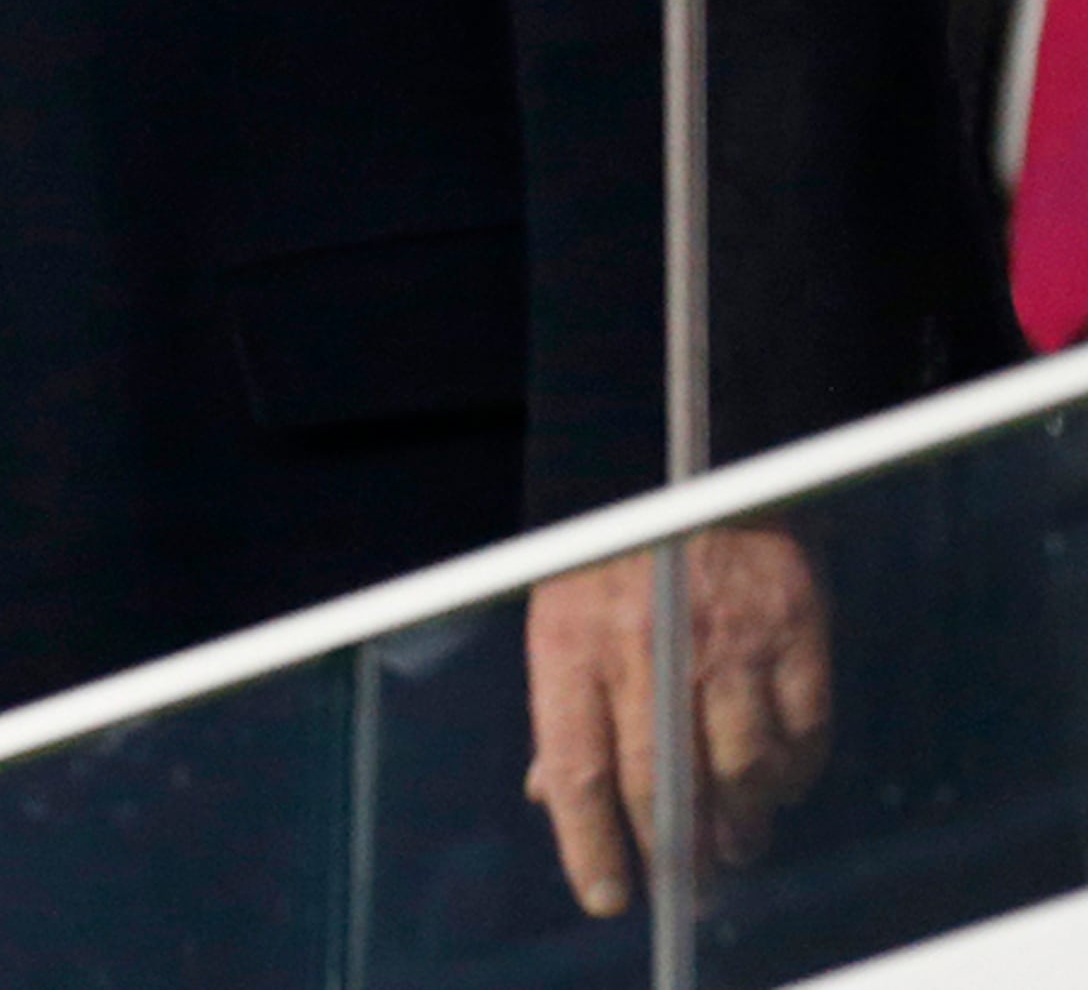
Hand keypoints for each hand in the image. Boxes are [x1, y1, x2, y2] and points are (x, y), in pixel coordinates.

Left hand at [524, 526, 830, 915]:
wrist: (691, 458)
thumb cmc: (611, 547)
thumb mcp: (558, 608)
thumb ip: (561, 705)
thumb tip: (550, 795)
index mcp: (574, 638)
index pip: (577, 768)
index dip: (590, 843)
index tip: (607, 895)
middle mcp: (649, 645)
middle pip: (664, 785)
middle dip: (676, 850)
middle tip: (688, 882)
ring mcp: (726, 639)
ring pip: (741, 770)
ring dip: (740, 821)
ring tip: (737, 841)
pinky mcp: (793, 630)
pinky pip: (802, 733)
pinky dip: (793, 773)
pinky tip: (779, 784)